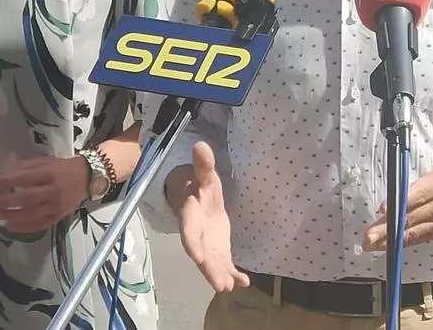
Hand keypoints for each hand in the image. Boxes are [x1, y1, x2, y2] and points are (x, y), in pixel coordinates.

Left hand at [0, 156, 89, 232]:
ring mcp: (56, 206)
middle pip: (25, 199)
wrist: (87, 178)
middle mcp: (52, 191)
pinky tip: (10, 227)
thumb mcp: (44, 161)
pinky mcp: (59, 216)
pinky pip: (40, 224)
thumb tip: (3, 173)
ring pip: (31, 214)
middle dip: (4, 202)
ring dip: (10, 216)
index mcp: (48, 173)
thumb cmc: (62, 167)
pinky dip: (25, 227)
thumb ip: (25, 166)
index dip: (4, 181)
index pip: (22, 178)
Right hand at [176, 141, 248, 292]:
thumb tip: (200, 145)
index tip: (197, 257)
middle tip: (220, 285)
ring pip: (212, 263)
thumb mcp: (203, 174)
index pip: (189, 230)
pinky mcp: (217, 250)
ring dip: (221, 276)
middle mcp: (196, 234)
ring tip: (230, 288)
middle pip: (201, 253)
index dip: (192, 243)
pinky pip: (224, 264)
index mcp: (191, 214)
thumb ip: (203, 164)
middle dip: (210, 269)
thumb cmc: (199, 185)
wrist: (195, 197)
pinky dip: (232, 274)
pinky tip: (244, 283)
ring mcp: (207, 244)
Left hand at [363, 105, 432, 250]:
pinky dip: (405, 244)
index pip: (420, 193)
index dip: (403, 201)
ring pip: (414, 231)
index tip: (384, 207)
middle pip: (412, 216)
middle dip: (389, 227)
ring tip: (371, 244)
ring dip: (392, 240)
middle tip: (368, 235)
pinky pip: (422, 238)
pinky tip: (387, 248)